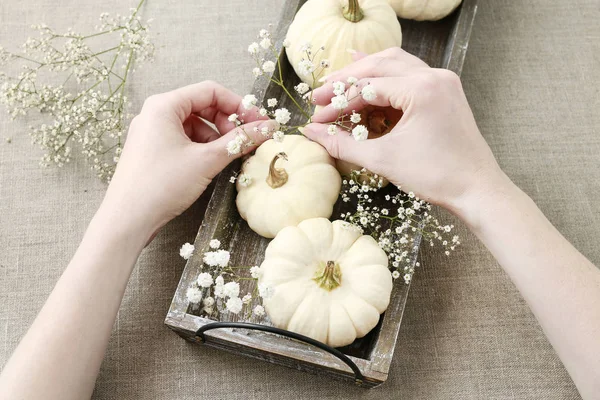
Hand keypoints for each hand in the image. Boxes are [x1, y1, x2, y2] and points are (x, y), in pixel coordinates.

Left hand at [100, 81, 278, 240]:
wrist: (127, 220)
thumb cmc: (162, 185)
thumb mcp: (207, 160)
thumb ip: (240, 141)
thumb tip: (269, 128)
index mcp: (164, 106)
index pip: (210, 91)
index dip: (239, 105)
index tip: (258, 123)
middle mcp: (155, 114)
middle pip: (202, 107)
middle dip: (227, 123)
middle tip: (245, 142)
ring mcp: (151, 133)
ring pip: (194, 126)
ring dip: (216, 138)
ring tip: (228, 157)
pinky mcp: (151, 151)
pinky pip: (183, 141)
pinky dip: (201, 149)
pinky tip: (211, 165)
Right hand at [304, 48, 504, 212]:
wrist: (477, 189)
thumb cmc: (436, 176)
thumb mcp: (383, 160)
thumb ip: (343, 145)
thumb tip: (311, 134)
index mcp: (422, 89)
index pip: (367, 86)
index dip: (337, 101)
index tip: (317, 116)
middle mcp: (434, 76)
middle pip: (380, 65)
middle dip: (347, 80)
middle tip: (321, 94)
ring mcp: (443, 81)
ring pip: (396, 64)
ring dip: (366, 73)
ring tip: (339, 83)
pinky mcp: (445, 91)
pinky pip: (411, 76)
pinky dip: (387, 80)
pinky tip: (370, 84)